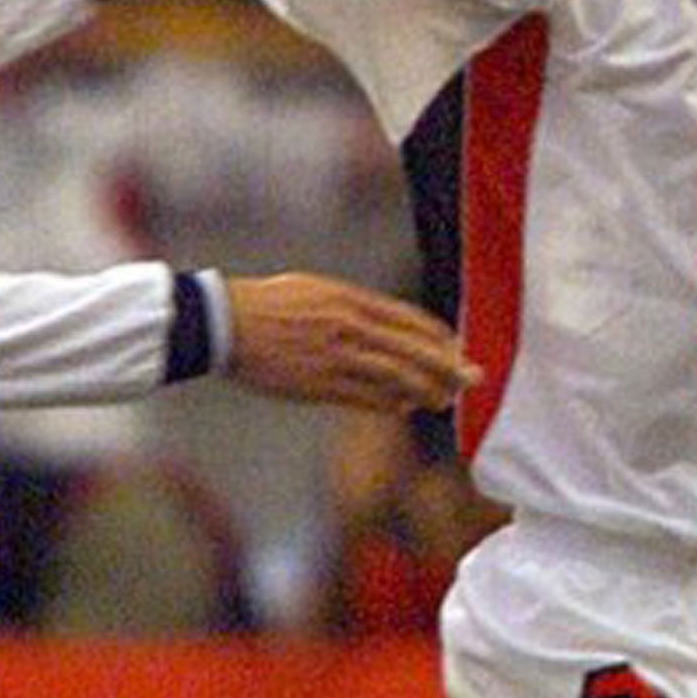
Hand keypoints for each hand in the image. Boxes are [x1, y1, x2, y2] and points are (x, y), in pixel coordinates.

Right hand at [225, 272, 480, 413]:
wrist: (225, 323)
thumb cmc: (269, 304)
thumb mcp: (318, 289)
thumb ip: (352, 304)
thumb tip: (382, 320)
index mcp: (350, 300)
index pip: (409, 318)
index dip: (437, 336)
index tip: (457, 347)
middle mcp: (350, 327)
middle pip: (411, 349)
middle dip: (446, 365)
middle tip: (471, 378)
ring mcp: (335, 357)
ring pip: (394, 377)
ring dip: (424, 390)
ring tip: (443, 399)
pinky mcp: (317, 385)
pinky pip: (363, 398)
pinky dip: (389, 403)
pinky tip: (404, 408)